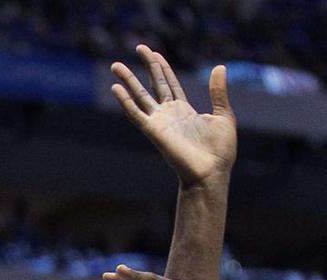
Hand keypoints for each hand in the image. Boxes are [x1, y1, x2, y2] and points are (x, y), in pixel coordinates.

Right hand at [110, 45, 236, 186]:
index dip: (162, 68)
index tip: (153, 53)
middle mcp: (168, 114)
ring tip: (116, 65)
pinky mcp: (153, 131)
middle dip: (146, 66)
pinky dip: (125, 102)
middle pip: (153, 84)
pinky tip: (115, 89)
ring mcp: (159, 122)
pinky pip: (136, 114)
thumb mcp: (223, 115)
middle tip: (138, 47)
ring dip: (128, 80)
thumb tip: (219, 67)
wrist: (211, 172)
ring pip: (140, 96)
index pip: (169, 83)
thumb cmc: (220, 150)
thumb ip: (218, 92)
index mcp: (184, 110)